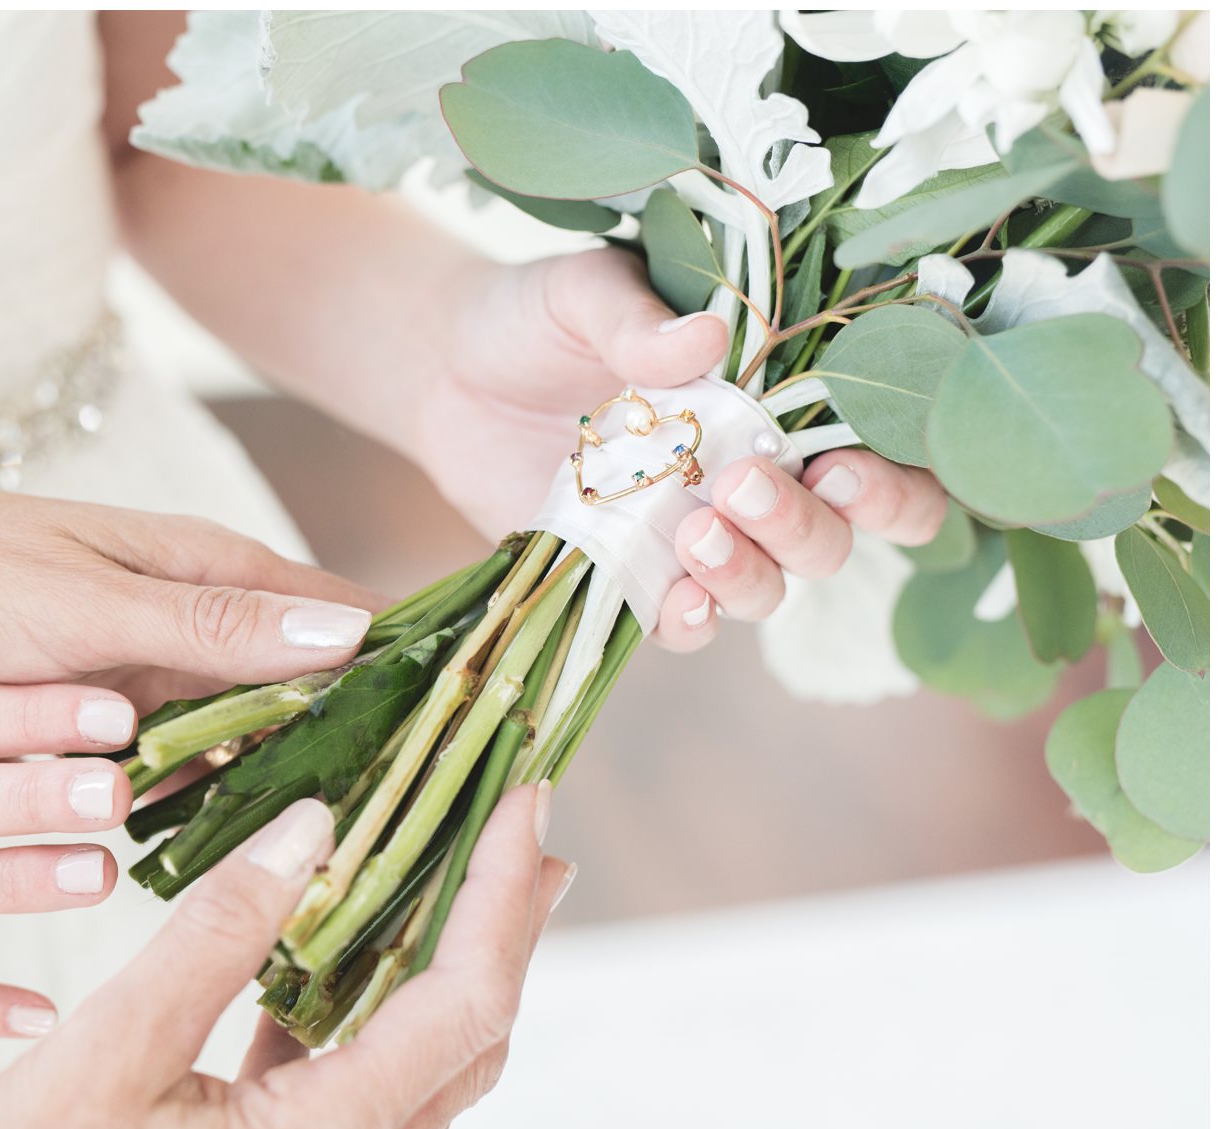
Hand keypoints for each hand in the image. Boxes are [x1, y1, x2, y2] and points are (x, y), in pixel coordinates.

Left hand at [0, 472, 382, 826]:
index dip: (396, 658)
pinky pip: (161, 763)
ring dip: (261, 775)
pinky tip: (205, 838)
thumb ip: (216, 628)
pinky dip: (187, 795)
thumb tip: (352, 633)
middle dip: (338, 735)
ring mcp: (129, 665)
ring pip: (230, 731)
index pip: (331, 608)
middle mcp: (174, 610)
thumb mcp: (88, 606)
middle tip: (385, 805)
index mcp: (194, 561)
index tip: (457, 712)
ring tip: (309, 835)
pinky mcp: (80, 715)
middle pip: (292, 681)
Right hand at [0, 786, 569, 1128]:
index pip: (459, 1005)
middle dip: (504, 924)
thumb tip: (314, 829)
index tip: (523, 802)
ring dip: (447, 962)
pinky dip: (368, 1004)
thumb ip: (215, 939)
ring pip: (421, 1063)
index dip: (499, 896)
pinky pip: (354, 1081)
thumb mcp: (104, 1056)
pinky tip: (340, 953)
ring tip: (459, 873)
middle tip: (524, 822)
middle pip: (466, 1036)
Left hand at [419, 248, 945, 650]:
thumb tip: (706, 337)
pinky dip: (694, 621)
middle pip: (836, 533)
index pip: (880, 449)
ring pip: (771, 586)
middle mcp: (753, 473)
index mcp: (776, 397)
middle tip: (743, 486)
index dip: (894, 476)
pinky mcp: (631, 577)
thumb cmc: (535, 318)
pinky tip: (678, 601)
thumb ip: (637, 315)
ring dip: (752, 572)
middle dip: (808, 525)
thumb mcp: (580, 293)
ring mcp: (694, 533)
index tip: (847, 465)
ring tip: (696, 533)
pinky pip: (686, 623)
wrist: (446, 370)